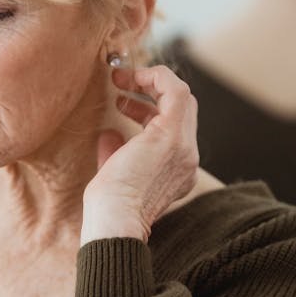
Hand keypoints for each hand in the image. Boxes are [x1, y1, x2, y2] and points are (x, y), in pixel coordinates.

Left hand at [80, 63, 199, 243]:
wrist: (114, 220)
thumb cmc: (108, 207)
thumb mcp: (114, 174)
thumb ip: (116, 153)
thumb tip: (109, 133)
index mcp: (178, 170)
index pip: (174, 127)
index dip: (150, 109)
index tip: (123, 102)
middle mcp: (187, 158)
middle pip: (182, 109)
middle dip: (152, 91)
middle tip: (121, 85)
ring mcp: (184, 146)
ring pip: (181, 98)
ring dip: (150, 82)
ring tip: (120, 81)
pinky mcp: (171, 135)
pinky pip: (175, 92)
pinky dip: (157, 77)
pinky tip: (135, 76)